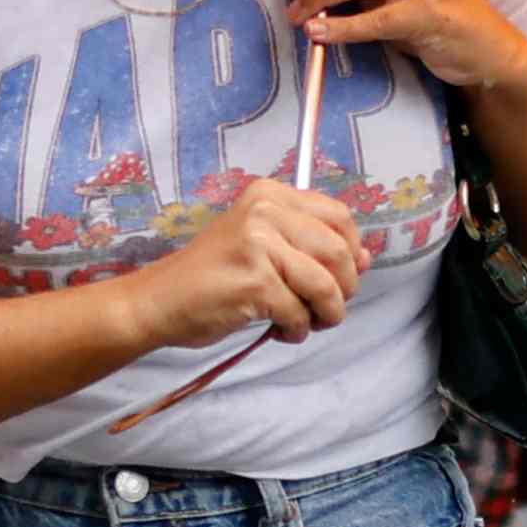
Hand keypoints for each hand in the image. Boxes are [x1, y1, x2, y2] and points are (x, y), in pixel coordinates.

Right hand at [134, 176, 369, 355]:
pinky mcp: (255, 282)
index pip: (339, 216)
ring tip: (306, 323)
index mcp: (270, 195)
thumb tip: (366, 260)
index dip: (352, 251)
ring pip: (326, 285)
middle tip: (326, 308)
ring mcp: (259, 245)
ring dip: (326, 314)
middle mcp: (265, 211)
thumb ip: (309, 245)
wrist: (160, 300)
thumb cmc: (213, 276)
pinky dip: (297, 330)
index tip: (343, 276)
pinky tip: (280, 331)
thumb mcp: (262, 243)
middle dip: (344, 289)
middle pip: (339, 252)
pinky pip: (299, 312)